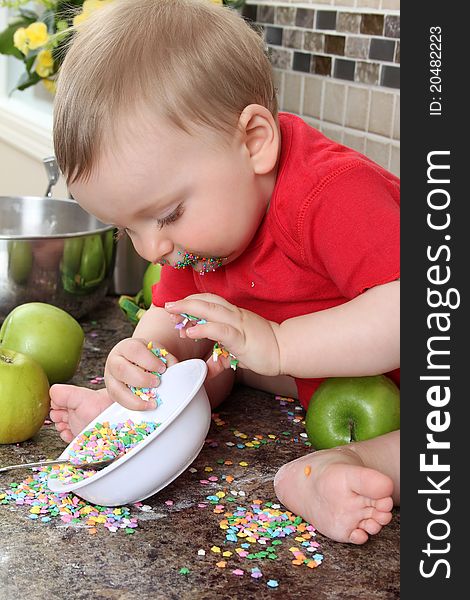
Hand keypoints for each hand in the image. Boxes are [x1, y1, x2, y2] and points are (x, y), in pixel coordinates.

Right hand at [104, 338, 177, 409]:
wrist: (130, 360)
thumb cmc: (144, 356)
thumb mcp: (155, 352)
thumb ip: (166, 358)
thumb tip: (175, 368)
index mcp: (126, 347)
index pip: (134, 350)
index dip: (149, 360)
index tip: (162, 368)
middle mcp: (114, 361)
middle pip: (122, 369)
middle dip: (141, 379)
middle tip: (157, 383)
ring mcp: (110, 378)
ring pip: (116, 389)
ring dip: (135, 399)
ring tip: (152, 402)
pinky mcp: (111, 391)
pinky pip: (119, 401)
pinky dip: (133, 406)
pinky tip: (146, 406)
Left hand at [164, 294, 280, 377]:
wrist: (287, 350)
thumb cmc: (266, 349)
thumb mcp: (240, 351)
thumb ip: (224, 355)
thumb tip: (211, 366)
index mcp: (234, 315)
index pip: (210, 301)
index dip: (192, 302)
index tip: (177, 307)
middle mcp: (234, 315)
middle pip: (206, 301)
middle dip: (184, 301)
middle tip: (168, 305)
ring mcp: (238, 324)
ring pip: (210, 310)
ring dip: (188, 309)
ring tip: (172, 312)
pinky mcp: (241, 337)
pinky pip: (219, 329)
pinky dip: (203, 328)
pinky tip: (191, 331)